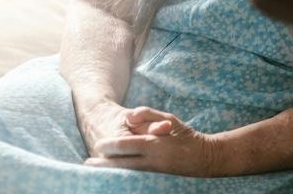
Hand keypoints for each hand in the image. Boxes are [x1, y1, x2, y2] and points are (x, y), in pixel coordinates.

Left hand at [85, 107, 224, 176]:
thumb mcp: (170, 119)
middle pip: (120, 164)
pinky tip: (112, 173)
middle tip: (88, 163)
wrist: (204, 158)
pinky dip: (121, 174)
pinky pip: (133, 176)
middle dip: (103, 164)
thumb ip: (148, 114)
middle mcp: (152, 160)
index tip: (98, 145)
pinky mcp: (155, 178)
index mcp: (154, 143)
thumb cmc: (186, 136)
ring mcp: (153, 171)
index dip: (109, 146)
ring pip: (125, 173)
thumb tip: (129, 116)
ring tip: (94, 169)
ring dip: (109, 171)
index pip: (125, 145)